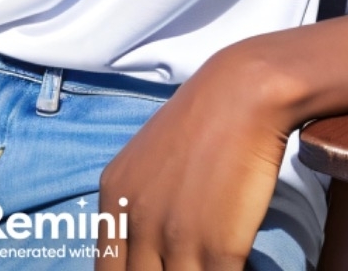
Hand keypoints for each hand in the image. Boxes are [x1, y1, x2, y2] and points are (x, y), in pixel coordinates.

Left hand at [94, 45, 291, 270]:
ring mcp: (175, 237)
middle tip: (180, 266)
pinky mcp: (217, 249)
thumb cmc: (201, 121)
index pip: (105, 270)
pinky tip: (231, 265)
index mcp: (114, 196)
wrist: (242, 95)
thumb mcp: (147, 160)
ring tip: (202, 264)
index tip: (152, 270)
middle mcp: (136, 220)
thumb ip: (137, 205)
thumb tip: (142, 249)